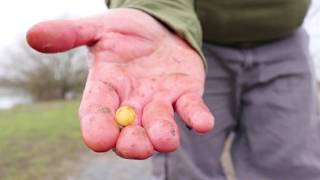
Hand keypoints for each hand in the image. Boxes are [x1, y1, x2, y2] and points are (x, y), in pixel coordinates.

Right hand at [27, 8, 213, 158]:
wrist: (158, 28)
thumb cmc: (126, 31)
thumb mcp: (98, 29)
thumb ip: (70, 34)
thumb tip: (33, 35)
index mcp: (107, 89)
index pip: (96, 114)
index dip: (96, 127)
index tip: (98, 140)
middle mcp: (132, 103)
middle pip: (129, 131)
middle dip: (132, 142)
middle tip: (134, 145)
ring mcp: (160, 102)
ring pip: (160, 126)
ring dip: (162, 135)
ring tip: (164, 139)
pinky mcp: (185, 94)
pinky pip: (191, 109)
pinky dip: (196, 117)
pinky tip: (202, 123)